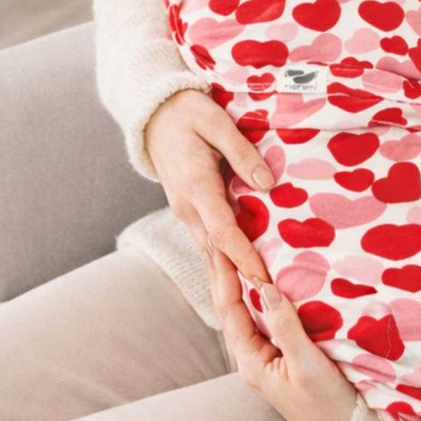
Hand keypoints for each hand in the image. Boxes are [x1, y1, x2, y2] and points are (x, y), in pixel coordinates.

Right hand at [145, 88, 273, 287]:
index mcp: (197, 186)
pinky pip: (207, 241)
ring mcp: (185, 210)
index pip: (223, 231)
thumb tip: (268, 183)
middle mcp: (187, 206)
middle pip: (215, 252)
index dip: (244, 258)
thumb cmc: (188, 111)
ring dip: (230, 278)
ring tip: (255, 306)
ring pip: (210, 251)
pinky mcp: (188, 208)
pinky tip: (240, 279)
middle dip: (239, 282)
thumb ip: (242, 152)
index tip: (264, 281)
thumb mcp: (216, 121)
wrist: (153, 112)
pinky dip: (222, 261)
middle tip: (265, 309)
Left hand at [205, 240, 358, 420]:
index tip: (220, 243)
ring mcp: (269, 360)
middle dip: (225, 275)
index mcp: (252, 363)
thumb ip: (286, 325)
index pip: (230, 310)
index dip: (224, 275)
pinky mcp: (286, 360)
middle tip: (218, 237)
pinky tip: (266, 282)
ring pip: (248, 313)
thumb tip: (265, 285)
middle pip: (233, 309)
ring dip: (241, 283)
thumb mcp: (308, 365)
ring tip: (235, 251)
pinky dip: (262, 297)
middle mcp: (254, 360)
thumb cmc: (331, 407)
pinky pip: (266, 321)